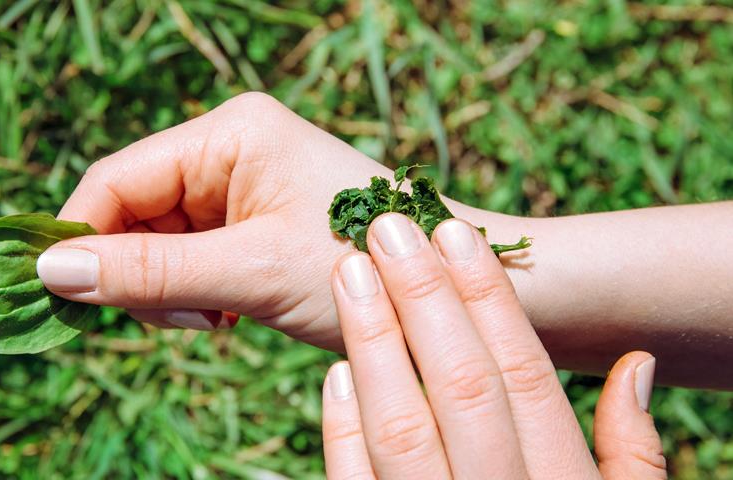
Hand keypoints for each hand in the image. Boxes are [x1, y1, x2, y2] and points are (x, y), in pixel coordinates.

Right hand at [36, 92, 409, 347]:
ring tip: (220, 314)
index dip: (81, 237)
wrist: (437, 286)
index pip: (117, 179)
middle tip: (186, 317)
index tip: (64, 296)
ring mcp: (238, 183)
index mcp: (229, 134)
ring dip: (170, 289)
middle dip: (140, 273)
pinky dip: (193, 291)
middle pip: (132, 211)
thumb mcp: (252, 272)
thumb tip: (51, 272)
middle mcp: (229, 147)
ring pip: (156, 240)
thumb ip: (152, 272)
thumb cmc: (361, 264)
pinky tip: (229, 309)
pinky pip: (188, 254)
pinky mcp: (247, 218)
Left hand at [321, 214, 665, 478]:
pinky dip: (341, 430)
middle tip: (389, 228)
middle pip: (458, 385)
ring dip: (372, 342)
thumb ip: (635, 456)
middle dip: (421, 298)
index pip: (521, 374)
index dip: (486, 300)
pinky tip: (334, 371)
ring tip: (350, 273)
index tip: (455, 237)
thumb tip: (636, 366)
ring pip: (400, 426)